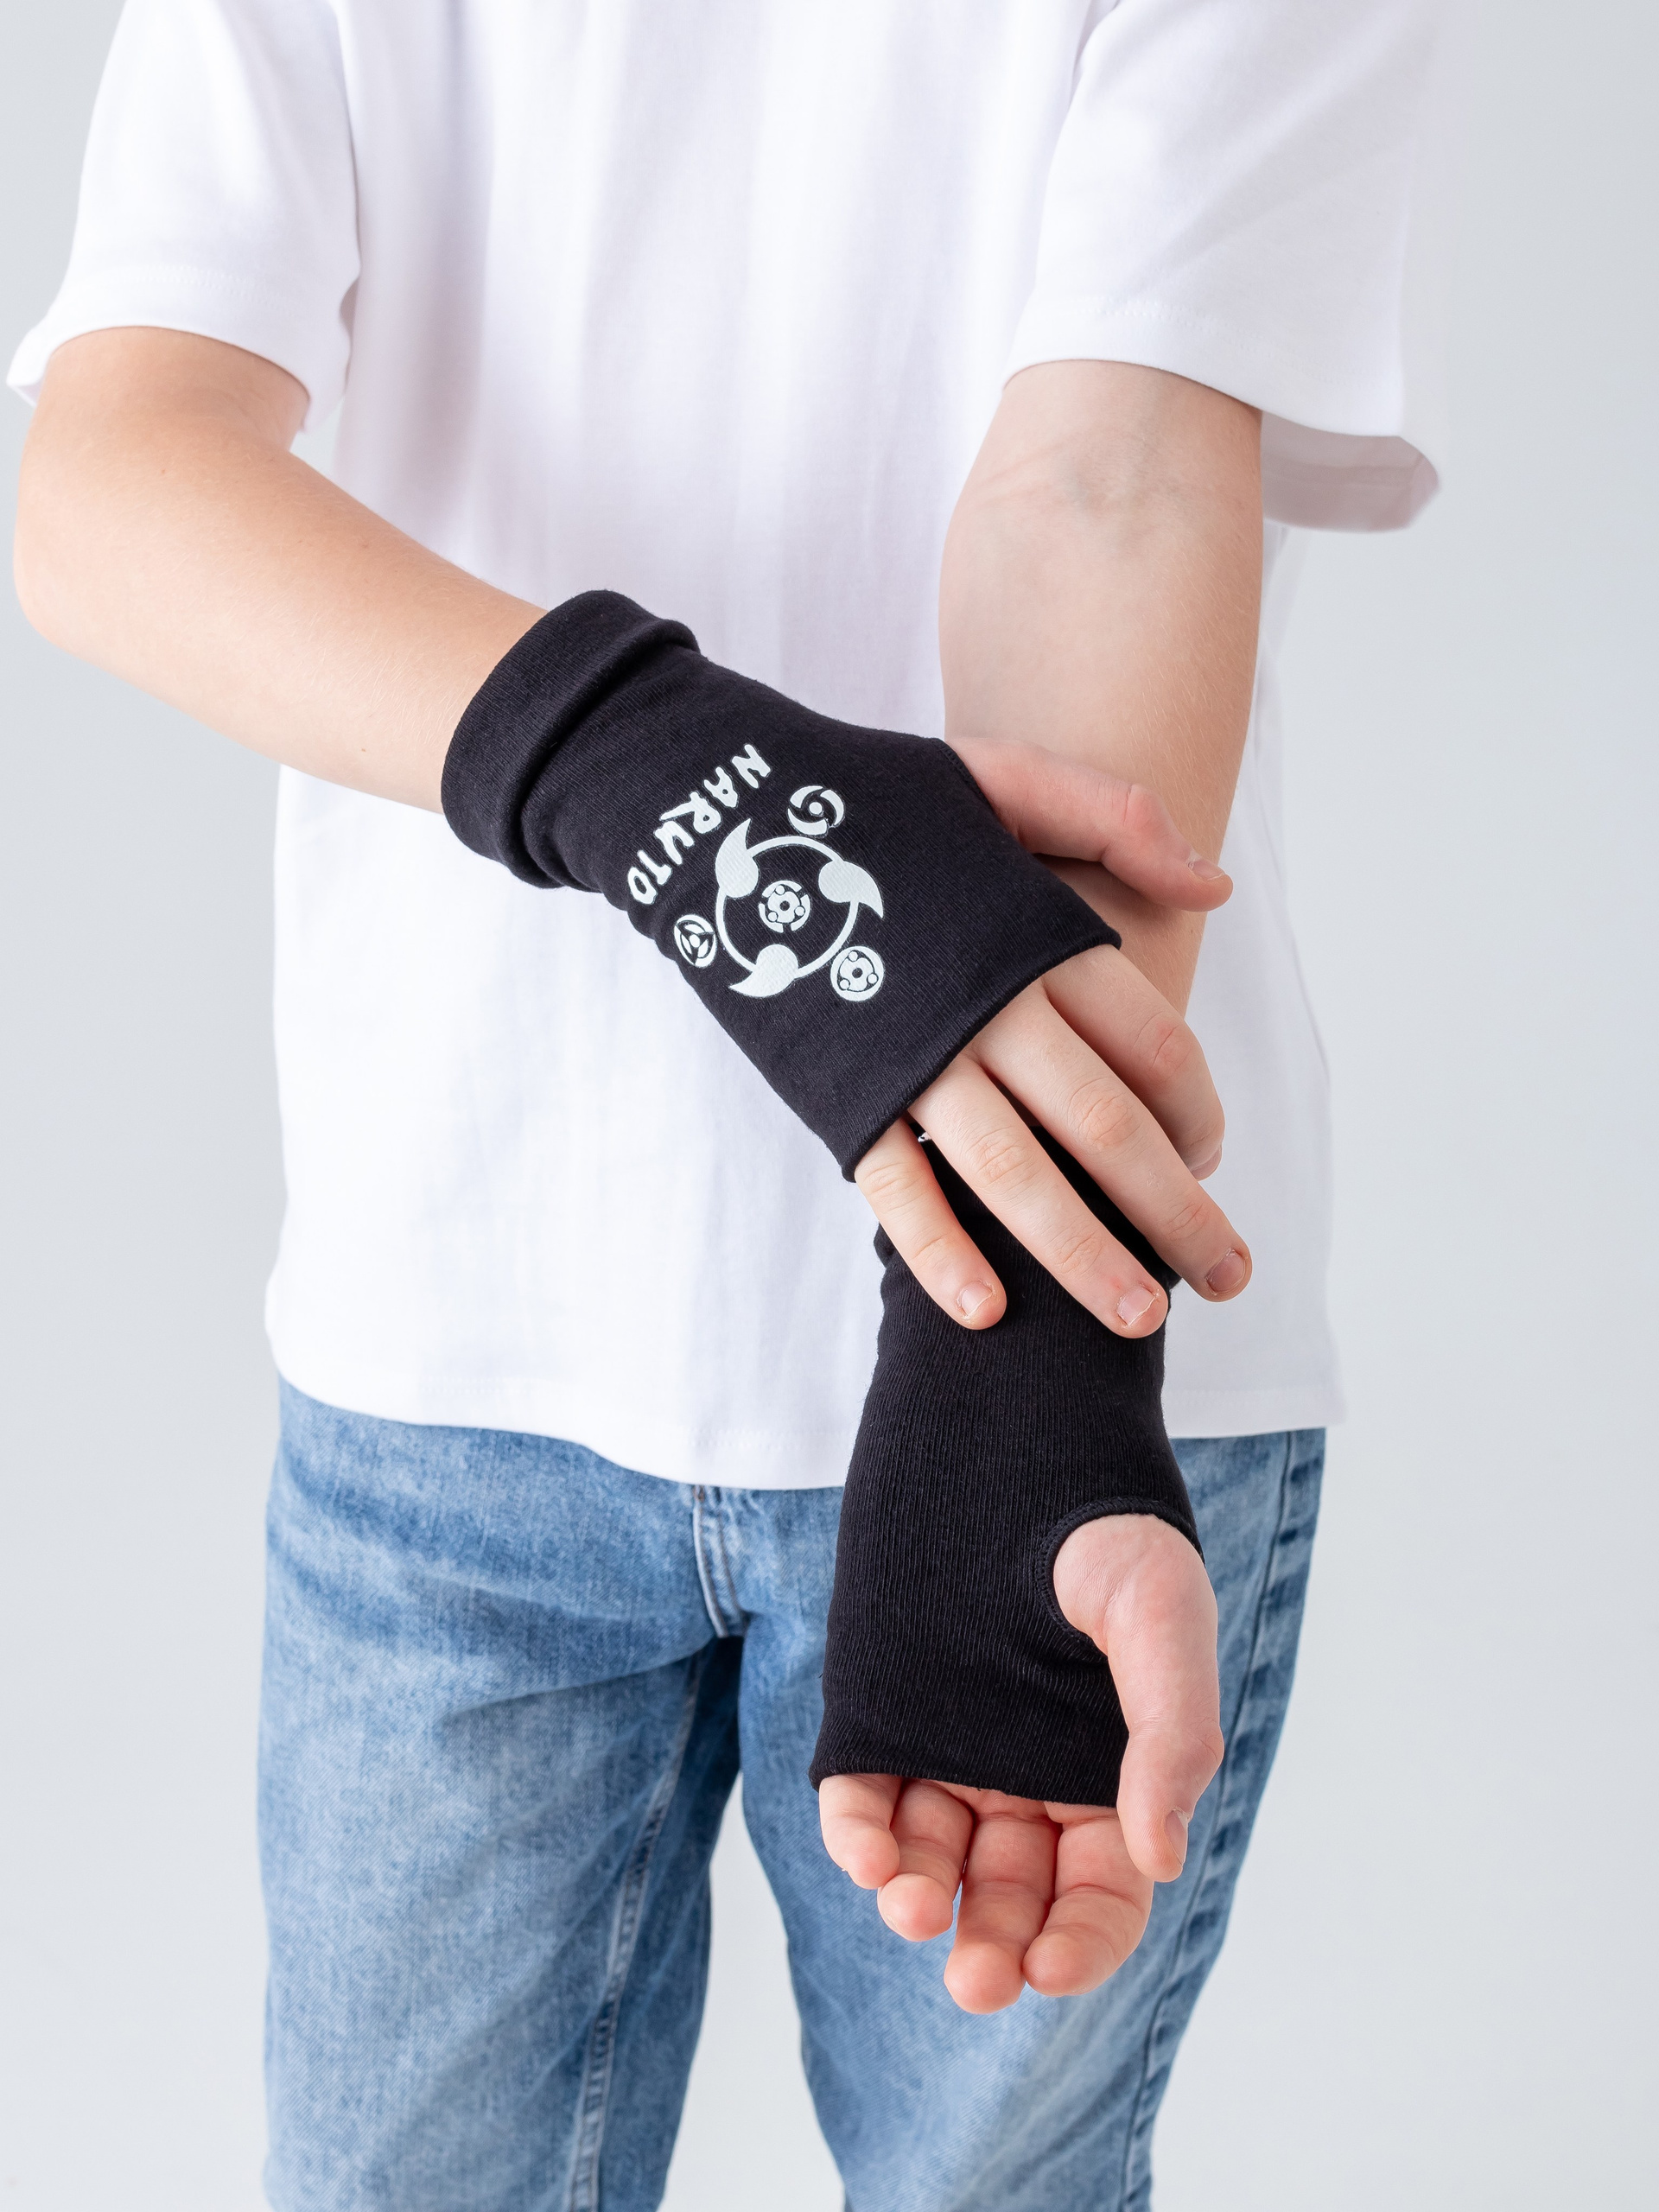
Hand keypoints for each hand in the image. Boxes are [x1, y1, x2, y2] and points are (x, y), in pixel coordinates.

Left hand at [819, 1515, 1221, 2011]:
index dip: (1082, 1941)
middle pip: (1014, 1895)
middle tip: (976, 1977)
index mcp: (1107, 1768)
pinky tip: (867, 1856)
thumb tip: (1163, 1856)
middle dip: (996, 1944)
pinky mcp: (879, 1715)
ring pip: (935, 1859)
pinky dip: (860, 1837)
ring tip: (913, 1908)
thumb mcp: (1160, 1614)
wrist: (1005, 1432)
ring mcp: (949, 1748)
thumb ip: (1173, 1729)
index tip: (1048, 1963)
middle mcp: (1027, 1774)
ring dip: (923, 1900)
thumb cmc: (1102, 1524)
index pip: (1104, 1890)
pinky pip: (864, 1799)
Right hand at [856, 736, 1248, 1339]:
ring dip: (1082, 1255)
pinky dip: (940, 1251)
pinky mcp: (844, 1095)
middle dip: (1177, 1212)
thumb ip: (1119, 819)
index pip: (1155, 1046)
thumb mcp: (1009, 774)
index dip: (1198, 1111)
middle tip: (1229, 1277)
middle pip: (1107, 1128)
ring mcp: (913, 1061)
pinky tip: (987, 1311)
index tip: (1207, 1156)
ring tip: (1137, 1320)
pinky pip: (898, 1189)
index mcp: (1038, 938)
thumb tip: (1217, 886)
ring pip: (1016, 1176)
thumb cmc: (878, 799)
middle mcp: (986, 1009)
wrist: (726, 814)